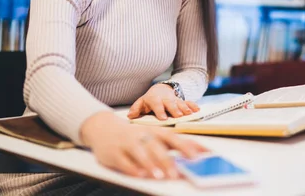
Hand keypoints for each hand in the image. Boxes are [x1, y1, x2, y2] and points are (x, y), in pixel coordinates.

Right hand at [80, 111, 207, 178]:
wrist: (104, 127)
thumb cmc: (136, 135)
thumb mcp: (155, 136)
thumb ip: (174, 146)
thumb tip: (197, 156)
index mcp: (155, 131)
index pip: (173, 138)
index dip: (187, 146)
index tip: (200, 156)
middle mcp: (142, 135)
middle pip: (157, 147)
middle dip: (167, 160)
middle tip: (178, 174)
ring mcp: (127, 143)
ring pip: (140, 153)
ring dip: (150, 164)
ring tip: (159, 176)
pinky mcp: (114, 153)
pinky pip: (123, 161)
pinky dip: (132, 168)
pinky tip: (139, 175)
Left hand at [127, 83, 199, 119]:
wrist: (161, 89)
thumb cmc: (150, 100)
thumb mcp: (142, 103)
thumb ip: (136, 109)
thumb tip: (130, 116)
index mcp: (154, 99)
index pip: (157, 104)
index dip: (160, 111)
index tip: (163, 118)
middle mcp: (165, 98)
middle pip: (170, 103)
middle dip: (174, 109)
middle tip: (178, 116)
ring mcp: (174, 99)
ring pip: (180, 103)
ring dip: (185, 108)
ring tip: (189, 114)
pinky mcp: (182, 101)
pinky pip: (188, 102)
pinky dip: (193, 106)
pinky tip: (197, 110)